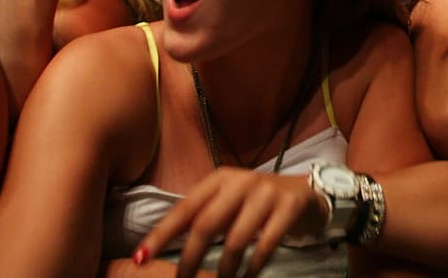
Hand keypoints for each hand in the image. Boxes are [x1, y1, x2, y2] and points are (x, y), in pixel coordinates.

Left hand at [134, 167, 324, 277]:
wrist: (307, 193)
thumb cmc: (257, 203)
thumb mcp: (228, 202)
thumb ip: (201, 217)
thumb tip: (158, 248)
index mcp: (219, 179)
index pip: (184, 209)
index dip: (161, 235)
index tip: (141, 259)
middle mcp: (241, 181)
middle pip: (207, 224)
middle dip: (190, 258)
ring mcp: (267, 193)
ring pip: (237, 238)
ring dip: (225, 269)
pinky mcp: (289, 206)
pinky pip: (266, 243)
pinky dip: (254, 266)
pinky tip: (248, 276)